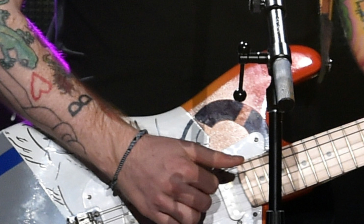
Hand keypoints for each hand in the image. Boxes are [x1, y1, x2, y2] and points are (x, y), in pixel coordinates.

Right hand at [116, 134, 244, 223]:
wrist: (125, 155)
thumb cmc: (155, 150)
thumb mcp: (186, 147)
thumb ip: (213, 156)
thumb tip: (237, 161)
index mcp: (185, 169)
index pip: (213, 185)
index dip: (210, 182)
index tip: (203, 180)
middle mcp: (174, 187)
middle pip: (204, 203)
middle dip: (204, 198)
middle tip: (196, 192)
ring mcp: (162, 201)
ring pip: (191, 218)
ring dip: (194, 212)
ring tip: (189, 204)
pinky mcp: (151, 212)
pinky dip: (179, 221)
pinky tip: (178, 211)